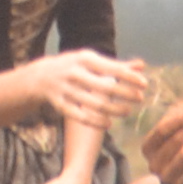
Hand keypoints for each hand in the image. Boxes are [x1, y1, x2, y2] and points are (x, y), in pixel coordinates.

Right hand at [28, 48, 151, 130]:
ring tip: (127, 111)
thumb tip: (141, 66)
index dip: (129, 77)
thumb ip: (116, 65)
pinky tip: (109, 124)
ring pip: (94, 104)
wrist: (38, 77)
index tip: (144, 84)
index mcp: (84, 59)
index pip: (112, 68)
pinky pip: (79, 116)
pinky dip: (95, 121)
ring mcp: (65, 89)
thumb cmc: (73, 67)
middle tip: (139, 99)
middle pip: (105, 87)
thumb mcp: (91, 61)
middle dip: (124, 94)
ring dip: (113, 109)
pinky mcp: (59, 104)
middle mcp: (74, 72)